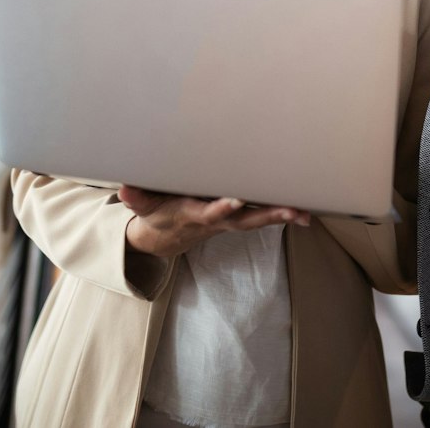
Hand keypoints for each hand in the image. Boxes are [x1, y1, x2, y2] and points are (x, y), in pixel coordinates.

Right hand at [118, 184, 309, 257]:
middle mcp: (215, 221)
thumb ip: (136, 198)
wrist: (164, 238)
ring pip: (258, 219)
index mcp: (192, 214)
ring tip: (306, 213)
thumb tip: (124, 190)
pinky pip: (262, 216)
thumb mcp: (142, 207)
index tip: (236, 200)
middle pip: (244, 220)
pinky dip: (283, 215)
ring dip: (281, 216)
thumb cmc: (156, 213)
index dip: (221, 208)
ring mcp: (228, 222)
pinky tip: (305, 213)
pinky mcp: (237, 218)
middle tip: (291, 211)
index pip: (209, 212)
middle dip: (267, 216)